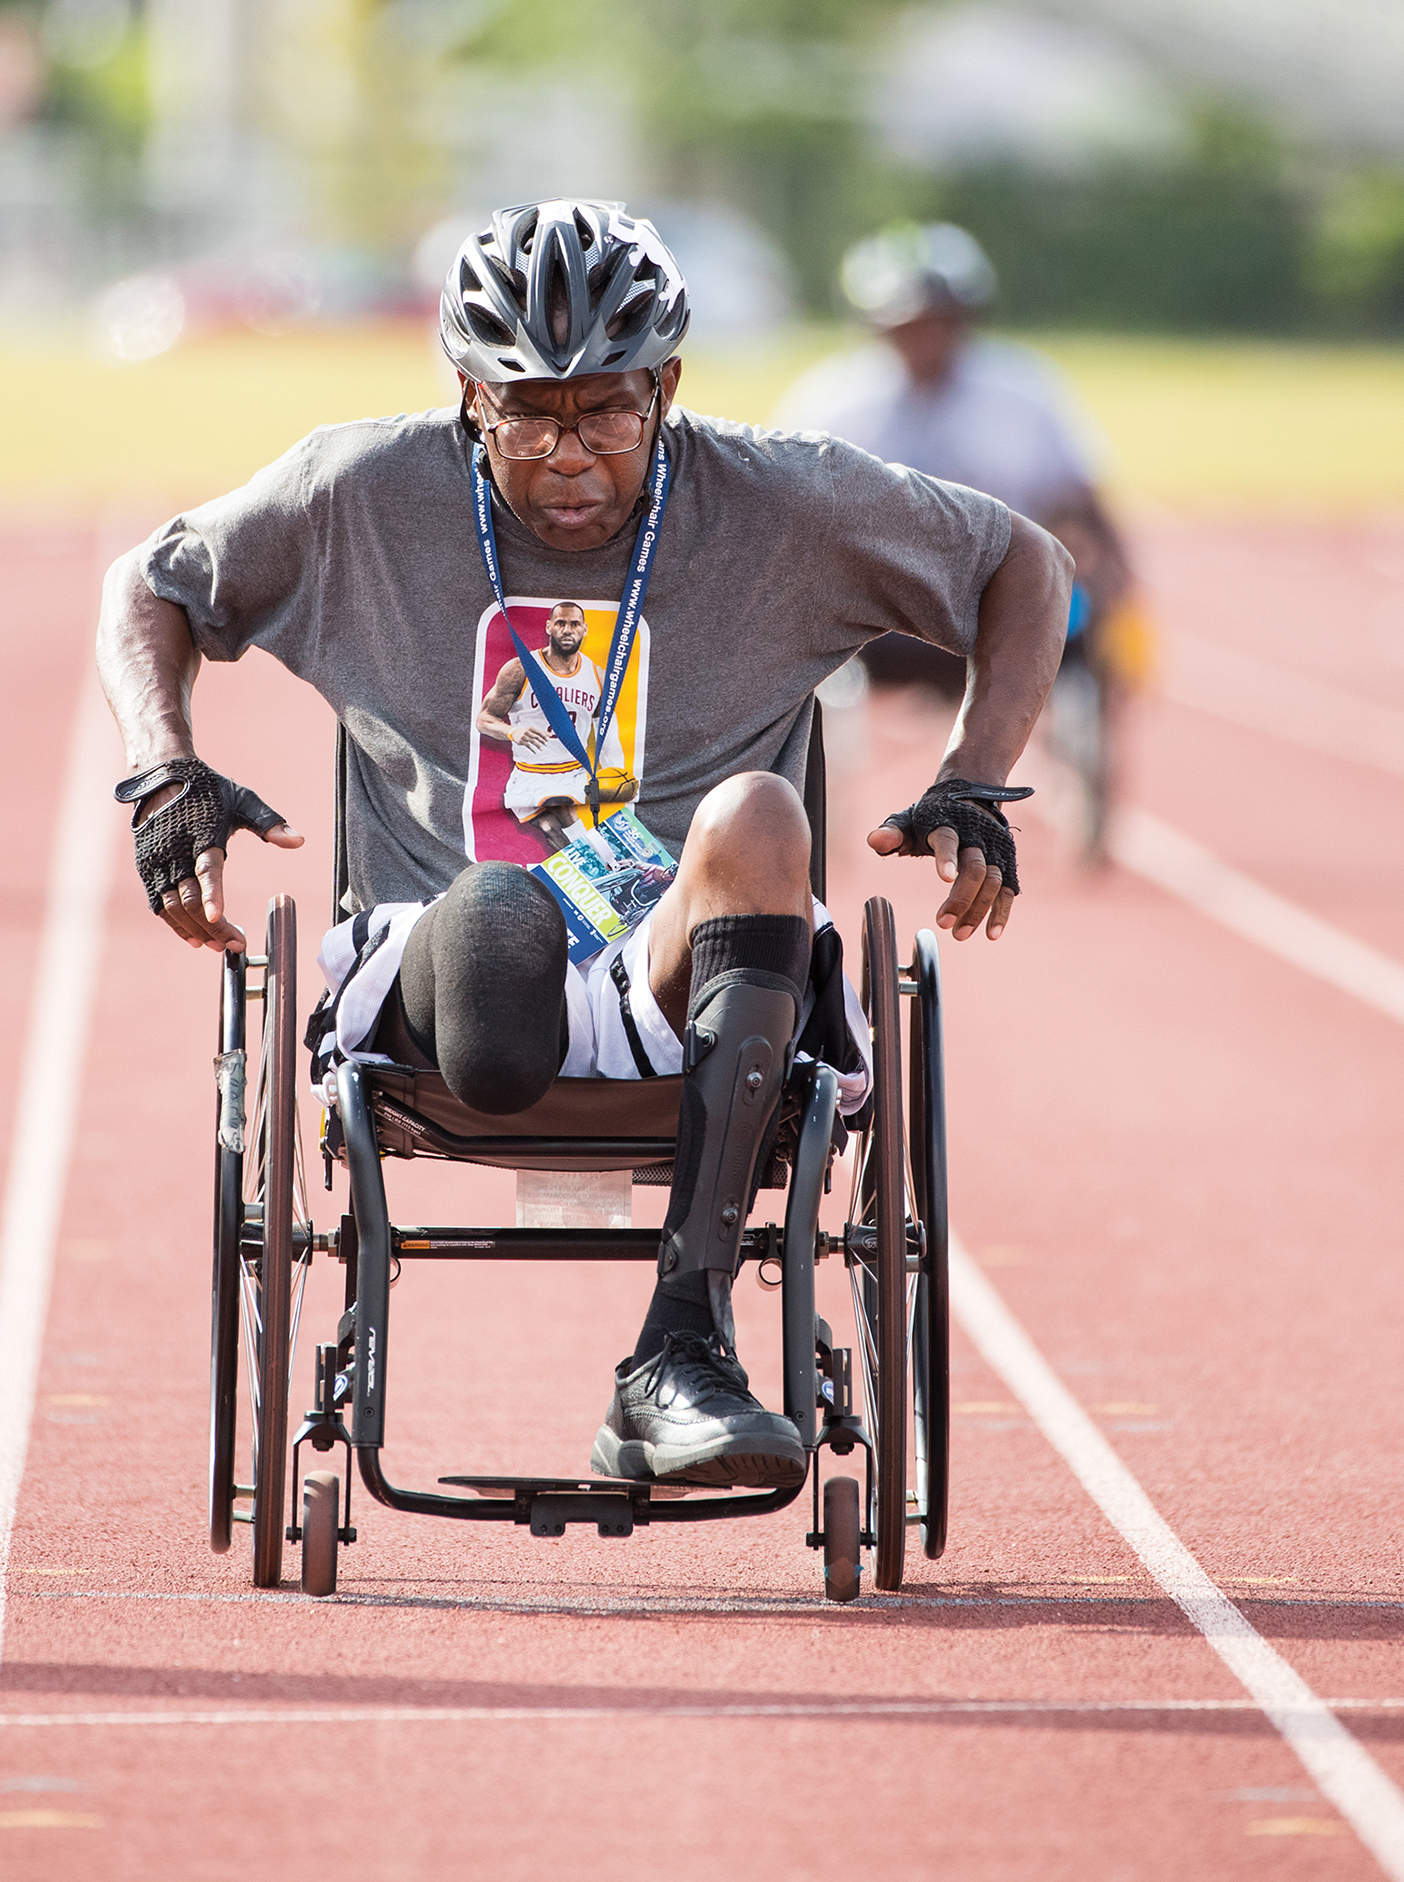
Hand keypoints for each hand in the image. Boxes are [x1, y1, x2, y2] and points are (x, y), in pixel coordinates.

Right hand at [136, 784, 302, 951]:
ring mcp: (158, 861)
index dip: (213, 895)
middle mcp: (176, 851)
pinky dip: (174, 923)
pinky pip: (158, 903)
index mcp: (203, 835)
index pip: (207, 870)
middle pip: (189, 898)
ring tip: (217, 946)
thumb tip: (298, 841)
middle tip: (235, 944)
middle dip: (212, 926)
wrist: (162, 777)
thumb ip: (269, 823)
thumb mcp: (243, 800)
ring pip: (172, 906)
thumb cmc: (209, 791)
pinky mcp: (147, 868)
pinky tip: (193, 937)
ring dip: (194, 930)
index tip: (220, 918)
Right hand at [513, 726, 548, 752]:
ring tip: (542, 749)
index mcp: (531, 729)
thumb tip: (551, 735)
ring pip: (532, 741)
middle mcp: (527, 732)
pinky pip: (527, 745)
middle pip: (536, 736)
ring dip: (537, 745)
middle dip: (541, 740)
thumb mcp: (533, 731)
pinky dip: (532, 749)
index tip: (548, 739)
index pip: (538, 732)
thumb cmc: (526, 731)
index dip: (543, 735)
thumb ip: (542, 733)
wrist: (514, 732)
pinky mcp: (521, 741)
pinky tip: (535, 752)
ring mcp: (524, 736)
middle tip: (546, 744)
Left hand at [866, 820, 1013, 940]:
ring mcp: (994, 851)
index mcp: (948, 825)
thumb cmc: (930, 818)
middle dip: (961, 897)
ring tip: (959, 934)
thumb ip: (892, 833)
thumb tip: (873, 840)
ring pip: (993, 881)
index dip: (947, 857)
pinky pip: (1007, 890)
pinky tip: (991, 934)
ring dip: (978, 910)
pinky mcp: (1005, 864)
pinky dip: (1001, 912)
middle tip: (942, 923)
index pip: (948, 840)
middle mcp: (976, 837)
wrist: (969, 799)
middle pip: (975, 867)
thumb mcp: (908, 822)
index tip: (944, 878)